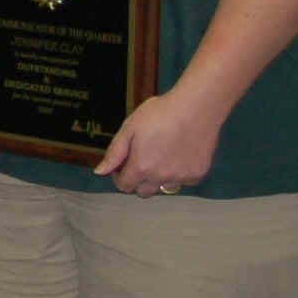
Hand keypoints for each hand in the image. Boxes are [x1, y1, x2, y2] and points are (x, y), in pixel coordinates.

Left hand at [95, 87, 221, 196]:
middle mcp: (161, 177)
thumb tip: (100, 172)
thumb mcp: (129, 128)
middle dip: (138, 180)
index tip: (123, 164)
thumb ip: (114, 153)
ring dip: (159, 178)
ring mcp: (181, 178)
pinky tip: (179, 154)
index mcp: (141, 167)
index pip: (124, 186)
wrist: (197, 106)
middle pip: (143, 192)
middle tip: (142, 160)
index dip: (119, 176)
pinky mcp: (198, 174)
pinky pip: (184, 182)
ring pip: (164, 188)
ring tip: (162, 155)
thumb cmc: (161, 113)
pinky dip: (179, 173)